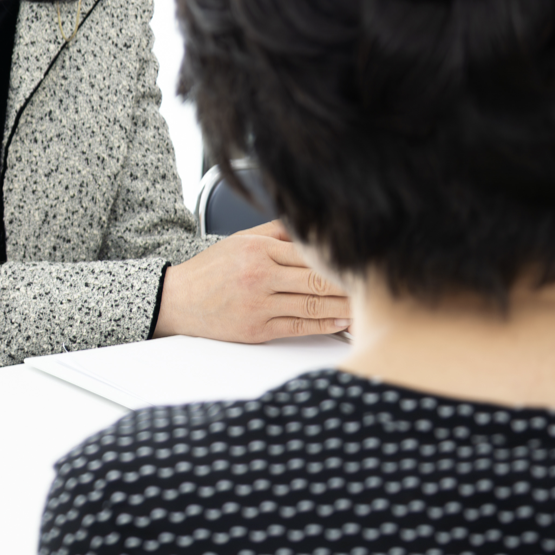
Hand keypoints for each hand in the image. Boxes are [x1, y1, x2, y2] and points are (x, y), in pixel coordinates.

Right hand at [153, 219, 350, 341]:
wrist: (178, 300)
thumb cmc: (210, 270)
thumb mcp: (240, 240)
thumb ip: (276, 232)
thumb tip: (310, 226)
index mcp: (258, 249)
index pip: (310, 254)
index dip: (340, 259)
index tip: (362, 261)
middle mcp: (259, 275)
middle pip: (317, 280)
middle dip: (349, 284)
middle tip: (375, 285)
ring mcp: (258, 304)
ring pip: (313, 305)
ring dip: (344, 307)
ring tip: (367, 305)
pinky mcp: (256, 329)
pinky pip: (299, 326)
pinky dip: (324, 324)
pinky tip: (341, 320)